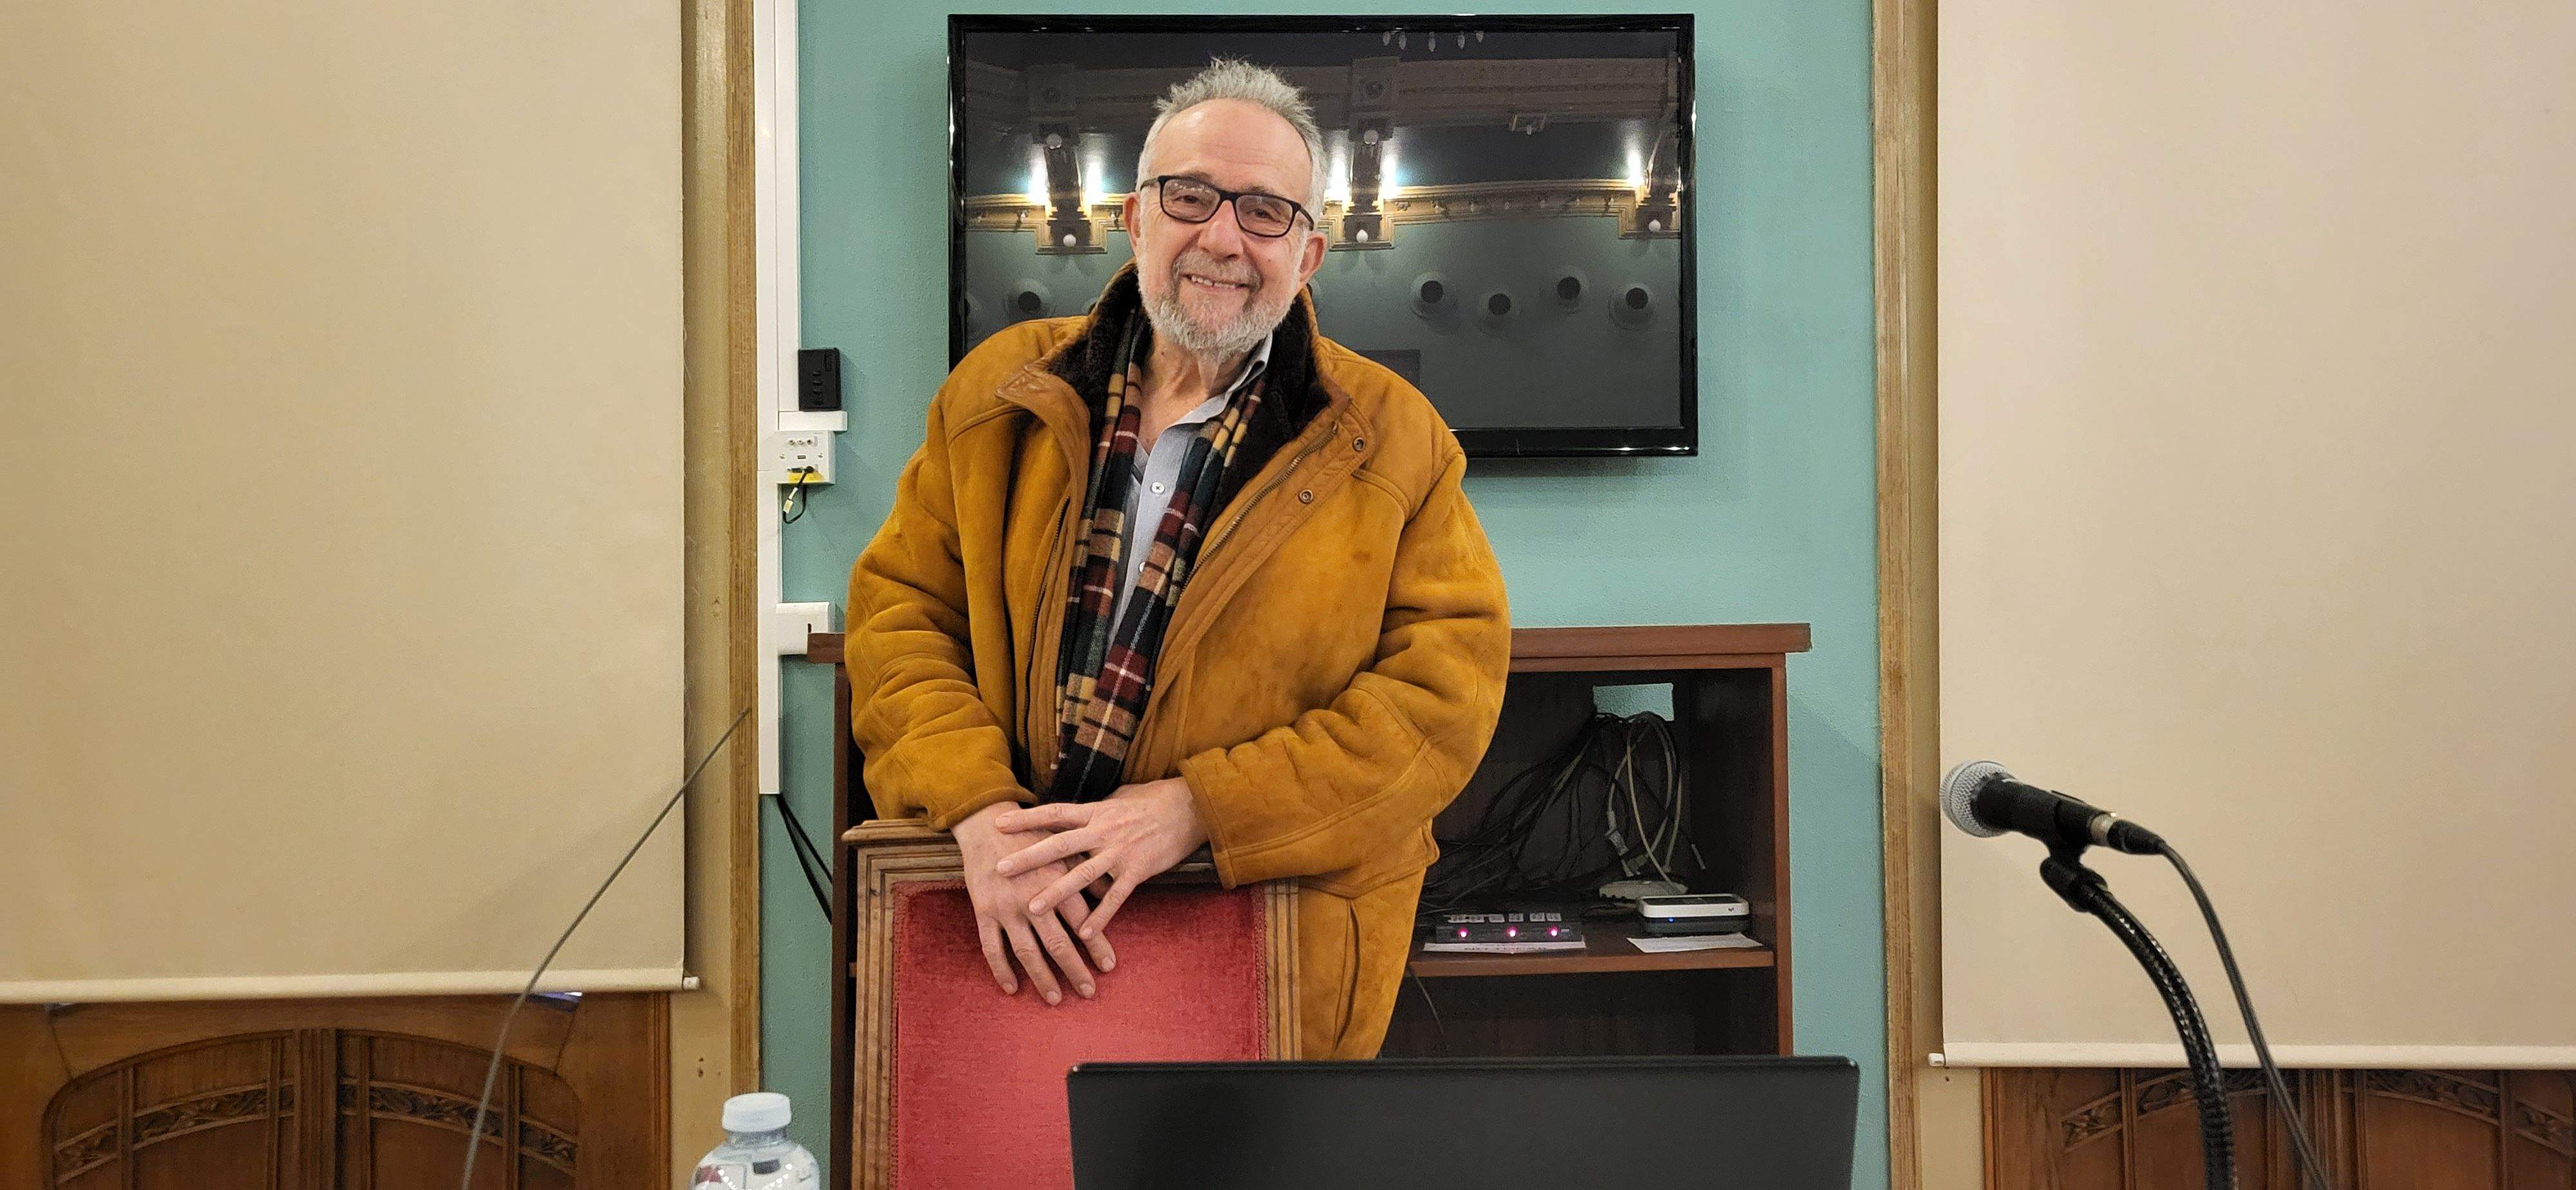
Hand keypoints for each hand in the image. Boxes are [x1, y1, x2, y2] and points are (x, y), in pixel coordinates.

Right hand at [952, 801, 1115, 1004]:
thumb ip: (1087, 873)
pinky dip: (1001, 970)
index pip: (1083, 922)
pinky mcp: (983, 911)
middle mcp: (1033, 898)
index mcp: (1057, 882)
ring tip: (1055, 998)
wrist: (987, 826)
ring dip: (1042, 978)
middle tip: (1089, 992)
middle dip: (1075, 971)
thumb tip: (1112, 890)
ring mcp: (1006, 908)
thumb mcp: (1064, 850)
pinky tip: (1012, 988)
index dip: (1097, 946)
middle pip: (1058, 944)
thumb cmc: (1032, 838)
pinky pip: (991, 947)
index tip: (1109, 967)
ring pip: (1026, 952)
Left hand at [993, 777, 1208, 940]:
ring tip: (1032, 908)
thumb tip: (1075, 813)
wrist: (1190, 807)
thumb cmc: (1153, 800)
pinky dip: (1100, 916)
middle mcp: (1103, 830)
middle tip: (1000, 869)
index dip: (1026, 819)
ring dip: (1056, 893)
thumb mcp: (1119, 798)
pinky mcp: (1139, 870)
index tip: (998, 824)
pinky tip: (1084, 933)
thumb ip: (1094, 810)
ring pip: (1082, 874)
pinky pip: (1116, 897)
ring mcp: (1120, 851)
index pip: (1054, 813)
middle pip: (1059, 844)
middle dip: (1029, 857)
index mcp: (1095, 811)